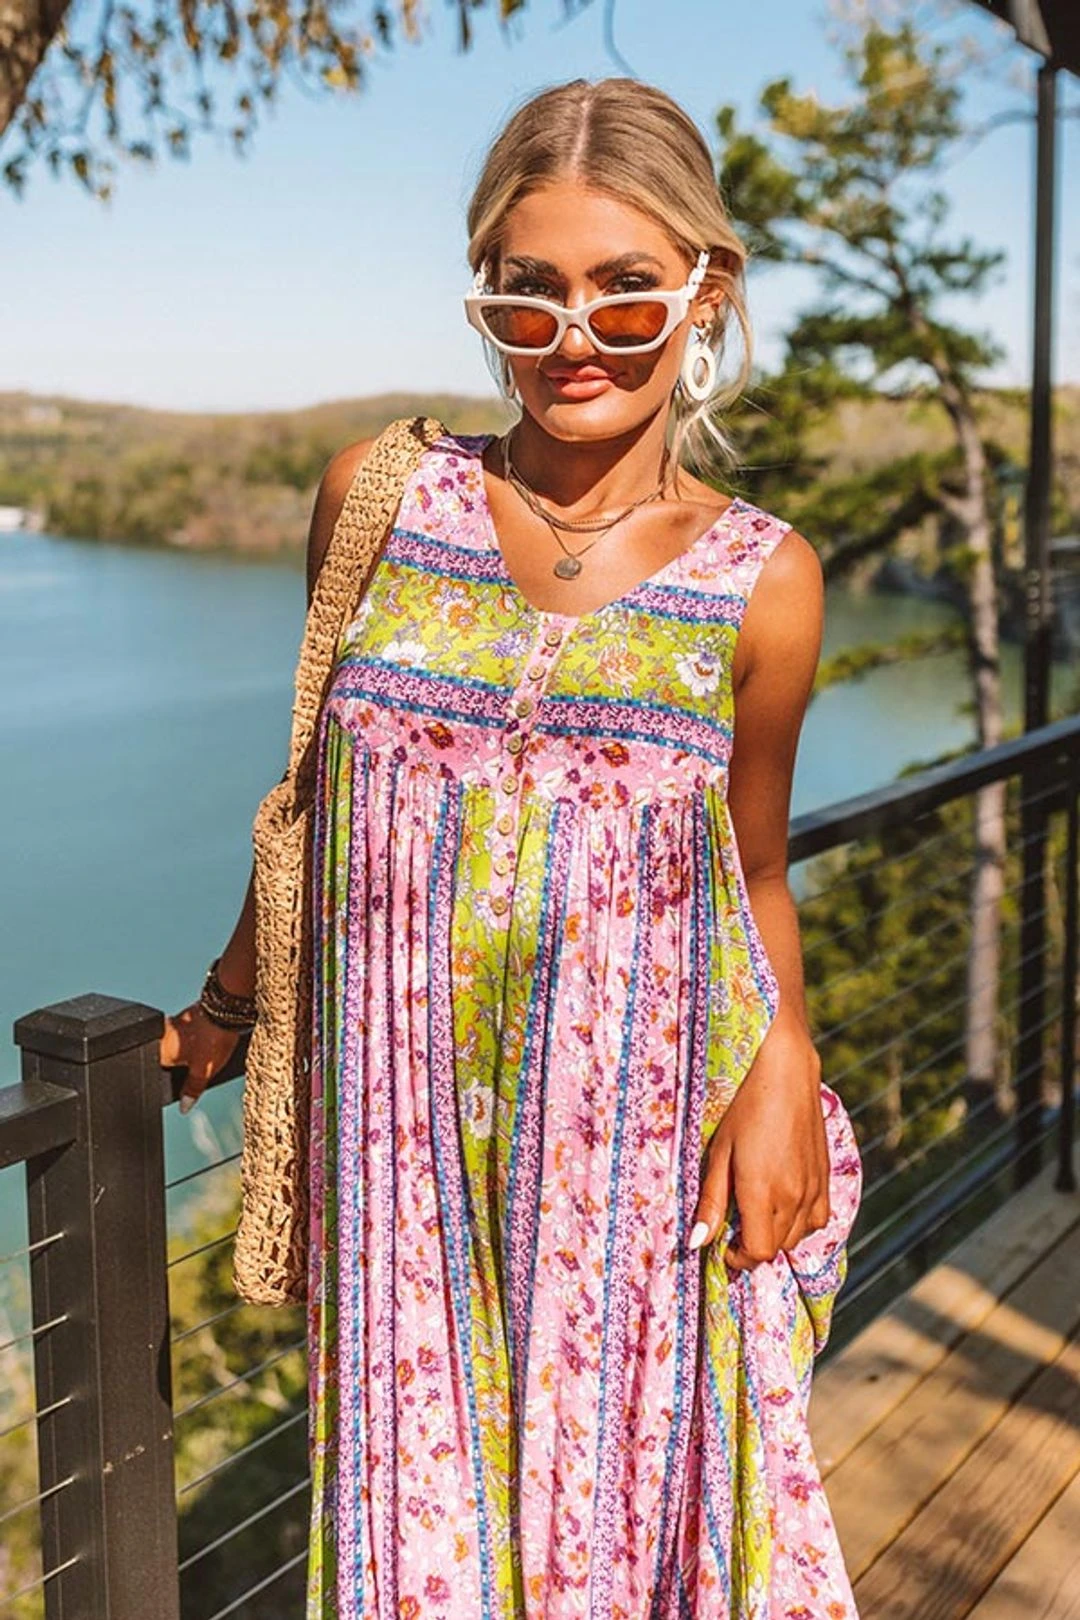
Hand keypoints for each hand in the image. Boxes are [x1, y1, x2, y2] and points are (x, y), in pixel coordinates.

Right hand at [160, 1003, 243, 1112]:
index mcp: (159, 1050)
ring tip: (208, 1052)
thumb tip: (184, 1106)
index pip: (158, 1073)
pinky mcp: (187, 1016)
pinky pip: (188, 1035)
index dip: (172, 1081)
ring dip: (191, 1052)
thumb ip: (191, 1090)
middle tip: (200, 1066)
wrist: (228, 1008)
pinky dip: (197, 1041)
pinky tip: (210, 1042)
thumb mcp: (203, 1071)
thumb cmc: (213, 1036)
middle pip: (169, 1059)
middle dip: (183, 1066)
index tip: (186, 1084)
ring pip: (179, 1046)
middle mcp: (162, 1035)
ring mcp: (174, 1023)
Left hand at [689, 1009, 830, 1268]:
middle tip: (735, 1226)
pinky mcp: (826, 1176)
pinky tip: (784, 1203)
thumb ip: (711, 1201)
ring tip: (757, 1212)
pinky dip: (801, 1223)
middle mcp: (794, 1196)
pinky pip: (819, 1218)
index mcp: (763, 1192)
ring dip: (777, 1235)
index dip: (739, 1259)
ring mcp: (814, 1187)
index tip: (724, 1247)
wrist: (784, 1072)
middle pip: (777, 1247)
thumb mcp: (718, 1153)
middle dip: (755, 1246)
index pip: (759, 1253)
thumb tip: (698, 1242)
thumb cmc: (742, 1108)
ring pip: (798, 1236)